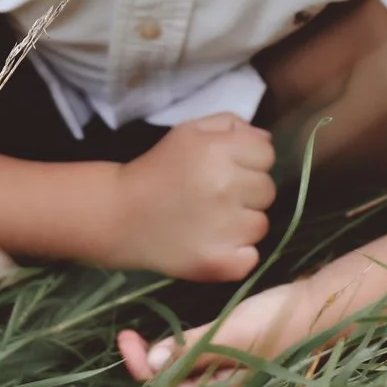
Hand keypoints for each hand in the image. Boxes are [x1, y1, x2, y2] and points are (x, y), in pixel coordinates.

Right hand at [104, 113, 274, 279]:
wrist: (119, 214)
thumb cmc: (157, 169)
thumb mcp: (188, 132)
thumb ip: (229, 124)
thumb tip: (265, 138)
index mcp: (218, 150)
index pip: (266, 153)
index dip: (248, 160)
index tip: (226, 169)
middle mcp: (226, 186)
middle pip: (268, 189)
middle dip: (247, 191)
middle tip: (216, 196)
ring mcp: (225, 228)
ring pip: (261, 224)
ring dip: (242, 223)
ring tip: (211, 220)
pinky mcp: (219, 262)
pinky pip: (251, 257)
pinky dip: (237, 254)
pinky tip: (214, 244)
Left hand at [118, 279, 319, 386]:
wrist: (320, 305)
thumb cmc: (279, 321)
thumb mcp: (233, 335)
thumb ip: (195, 351)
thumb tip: (153, 365)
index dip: (142, 367)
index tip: (127, 340)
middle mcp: (222, 385)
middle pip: (172, 382)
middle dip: (146, 361)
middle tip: (126, 334)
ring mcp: (229, 369)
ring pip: (183, 369)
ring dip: (160, 354)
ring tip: (140, 334)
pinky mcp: (235, 352)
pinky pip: (198, 356)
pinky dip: (180, 346)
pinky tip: (173, 333)